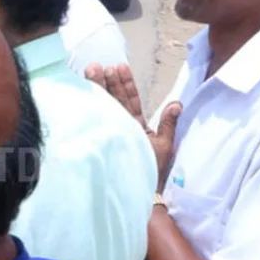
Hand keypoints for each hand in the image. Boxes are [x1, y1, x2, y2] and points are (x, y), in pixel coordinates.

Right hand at [84, 63, 180, 189]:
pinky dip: (90, 107)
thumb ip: (168, 124)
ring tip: (90, 71)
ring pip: (104, 107)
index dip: (126, 84)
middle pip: (115, 100)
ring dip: (98, 89)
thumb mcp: (163, 146)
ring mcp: (112, 133)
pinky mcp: (103, 141)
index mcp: (137, 126)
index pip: (131, 100)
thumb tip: (177, 103)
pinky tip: (83, 95)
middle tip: (98, 66)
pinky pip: (97, 121)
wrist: (141, 193)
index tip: (119, 67)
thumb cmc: (153, 172)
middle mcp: (123, 127)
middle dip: (107, 82)